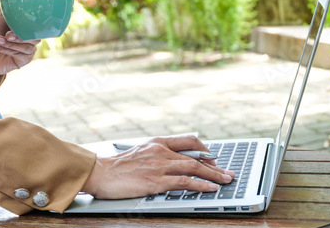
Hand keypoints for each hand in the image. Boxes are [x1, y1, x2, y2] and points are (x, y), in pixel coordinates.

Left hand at [0, 4, 40, 75]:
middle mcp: (28, 36)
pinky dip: (9, 50)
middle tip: (6, 34)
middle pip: (35, 36)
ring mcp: (27, 48)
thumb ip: (6, 6)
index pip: (37, 23)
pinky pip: (22, 55)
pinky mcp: (24, 59)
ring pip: (27, 46)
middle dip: (19, 36)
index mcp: (24, 25)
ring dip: (10, 43)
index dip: (32, 23)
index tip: (22, 22)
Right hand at [81, 135, 234, 198]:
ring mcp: (159, 165)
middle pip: (195, 157)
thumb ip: (158, 154)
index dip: (204, 150)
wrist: (101, 172)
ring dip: (213, 175)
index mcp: (157, 142)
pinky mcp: (156, 181)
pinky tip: (210, 188)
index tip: (212, 159)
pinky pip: (183, 182)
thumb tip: (175, 162)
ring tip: (226, 181)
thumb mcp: (141, 152)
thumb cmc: (118, 166)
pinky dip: (200, 185)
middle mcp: (161, 151)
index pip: (188, 141)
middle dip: (215, 166)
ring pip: (193, 168)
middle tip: (228, 173)